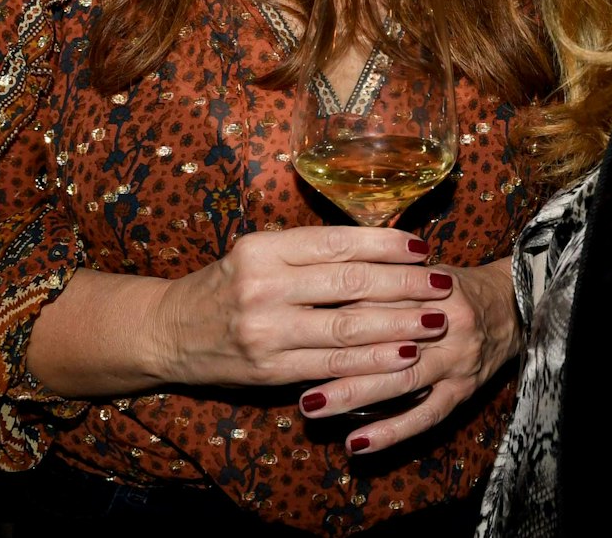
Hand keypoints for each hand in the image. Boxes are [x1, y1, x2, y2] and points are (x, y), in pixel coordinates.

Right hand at [145, 226, 451, 389]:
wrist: (169, 332)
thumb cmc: (225, 287)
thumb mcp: (258, 255)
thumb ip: (308, 253)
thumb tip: (379, 246)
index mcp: (264, 248)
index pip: (337, 242)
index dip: (385, 244)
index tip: (422, 246)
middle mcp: (263, 286)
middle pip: (349, 283)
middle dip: (404, 284)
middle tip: (442, 283)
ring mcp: (265, 330)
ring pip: (346, 327)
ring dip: (398, 325)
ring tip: (435, 321)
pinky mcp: (269, 369)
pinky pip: (331, 365)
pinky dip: (372, 361)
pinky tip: (404, 355)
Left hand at [296, 257, 520, 453]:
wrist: (514, 304)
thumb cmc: (452, 287)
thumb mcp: (420, 270)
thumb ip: (377, 278)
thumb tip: (317, 287)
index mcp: (430, 284)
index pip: (376, 295)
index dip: (333, 309)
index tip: (293, 319)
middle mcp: (445, 321)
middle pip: (386, 337)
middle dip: (336, 354)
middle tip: (289, 368)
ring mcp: (456, 359)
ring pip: (401, 379)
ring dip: (354, 394)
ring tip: (311, 406)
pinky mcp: (464, 390)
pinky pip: (426, 415)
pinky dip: (391, 432)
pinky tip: (356, 444)